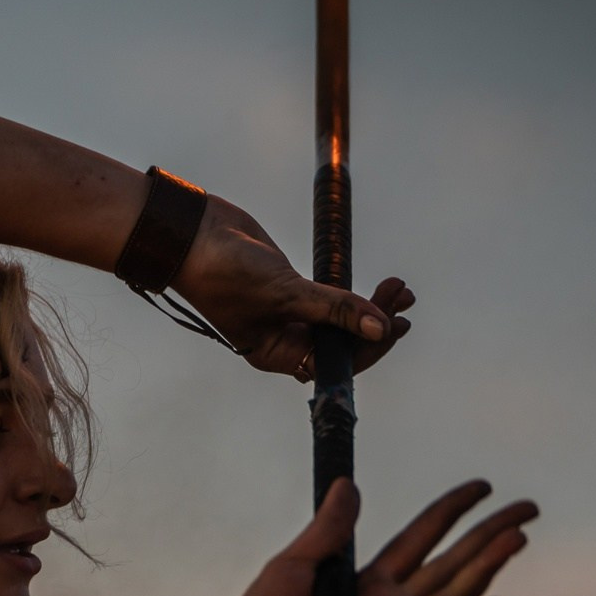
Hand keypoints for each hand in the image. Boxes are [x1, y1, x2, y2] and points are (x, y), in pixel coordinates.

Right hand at [172, 198, 415, 379]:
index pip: (332, 362)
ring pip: (340, 318)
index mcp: (276, 354)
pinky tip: (378, 285)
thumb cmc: (223, 272)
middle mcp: (284, 339)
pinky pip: (332, 296)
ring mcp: (289, 313)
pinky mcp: (292, 286)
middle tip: (403, 300)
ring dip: (371, 305)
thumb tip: (379, 328)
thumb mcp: (286, 293)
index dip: (366, 348)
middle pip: (341, 342)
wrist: (192, 232)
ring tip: (399, 288)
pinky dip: (355, 290)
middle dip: (375, 323)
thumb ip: (334, 309)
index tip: (394, 326)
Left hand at [215, 479, 535, 595]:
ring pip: (454, 594)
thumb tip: (347, 485)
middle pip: (452, 562)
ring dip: (488, 567)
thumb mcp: (293, 565)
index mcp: (369, 580)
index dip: (451, 511)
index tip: (482, 486)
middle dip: (491, 535)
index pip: (421, 538)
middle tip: (529, 508)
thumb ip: (328, 530)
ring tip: (518, 538)